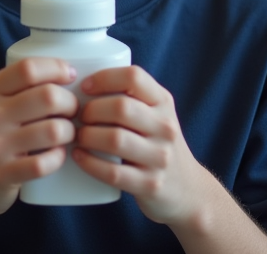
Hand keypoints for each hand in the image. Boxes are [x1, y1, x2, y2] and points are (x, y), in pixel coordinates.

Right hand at [0, 58, 78, 222]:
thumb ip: (22, 87)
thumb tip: (69, 73)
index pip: (28, 68)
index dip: (57, 68)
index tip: (70, 76)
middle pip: (48, 96)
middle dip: (71, 102)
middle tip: (72, 111)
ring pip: (53, 130)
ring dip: (70, 131)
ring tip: (67, 133)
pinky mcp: (3, 174)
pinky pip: (45, 163)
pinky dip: (58, 158)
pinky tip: (56, 155)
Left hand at [73, 66, 212, 226]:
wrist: (187, 189)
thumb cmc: (157, 144)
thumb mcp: (155, 114)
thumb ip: (130, 98)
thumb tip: (82, 86)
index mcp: (164, 102)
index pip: (134, 77)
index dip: (104, 78)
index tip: (85, 87)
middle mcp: (166, 127)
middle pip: (120, 108)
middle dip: (90, 111)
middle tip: (79, 117)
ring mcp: (160, 157)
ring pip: (115, 139)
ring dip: (87, 136)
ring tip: (78, 136)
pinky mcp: (150, 184)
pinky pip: (113, 172)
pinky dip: (90, 163)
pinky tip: (79, 156)